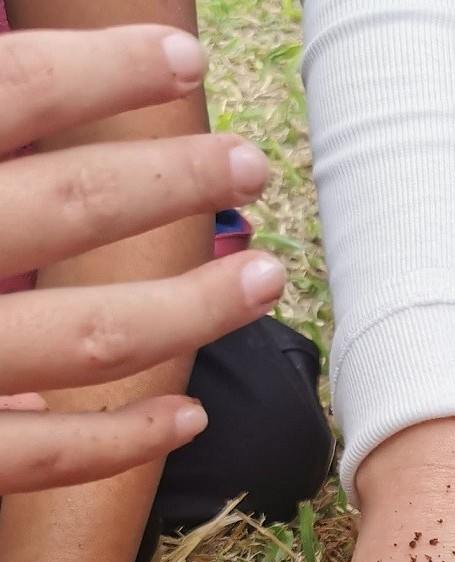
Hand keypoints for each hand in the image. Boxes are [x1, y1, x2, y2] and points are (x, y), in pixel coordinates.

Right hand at [0, 24, 284, 493]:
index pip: (5, 97)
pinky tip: (189, 415)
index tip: (181, 57)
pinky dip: (118, 439)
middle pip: (67, 208)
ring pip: (87, 336)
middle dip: (172, 178)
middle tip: (253, 161)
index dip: (100, 70)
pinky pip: (36, 457)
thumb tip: (8, 51)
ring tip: (268, 274)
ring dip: (193, 307)